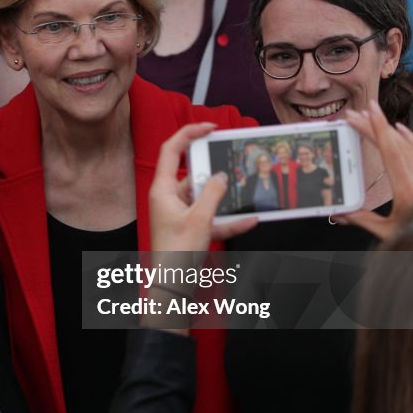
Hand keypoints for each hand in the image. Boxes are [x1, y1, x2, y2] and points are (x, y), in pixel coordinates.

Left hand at [150, 123, 256, 251]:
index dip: (189, 133)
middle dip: (213, 170)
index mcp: (163, 190)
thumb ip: (212, 194)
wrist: (173, 285)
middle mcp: (169, 198)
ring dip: (224, 198)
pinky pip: (212, 218)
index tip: (210, 128)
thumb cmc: (177, 253)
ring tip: (245, 192)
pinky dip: (229, 220)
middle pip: (192, 173)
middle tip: (233, 161)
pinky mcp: (189, 227)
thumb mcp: (200, 220)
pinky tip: (249, 220)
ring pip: (204, 197)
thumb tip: (222, 176)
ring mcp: (179, 213)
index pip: (172, 150)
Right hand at [335, 100, 412, 238]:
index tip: (368, 111)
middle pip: (396, 144)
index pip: (391, 151)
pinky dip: (411, 138)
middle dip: (374, 125)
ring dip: (389, 130)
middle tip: (356, 113)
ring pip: (410, 145)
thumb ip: (363, 219)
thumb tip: (340, 213)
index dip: (378, 129)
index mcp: (409, 189)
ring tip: (371, 118)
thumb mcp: (389, 232)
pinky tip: (400, 128)